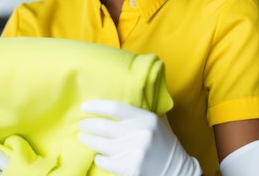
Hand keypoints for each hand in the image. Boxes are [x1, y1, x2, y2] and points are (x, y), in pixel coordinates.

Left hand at [78, 100, 201, 175]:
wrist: (177, 171)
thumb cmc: (165, 144)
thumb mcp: (159, 122)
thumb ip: (144, 109)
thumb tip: (128, 91)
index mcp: (147, 119)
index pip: (116, 107)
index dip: (97, 106)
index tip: (84, 107)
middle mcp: (140, 134)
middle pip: (104, 126)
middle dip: (88, 125)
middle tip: (81, 124)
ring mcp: (135, 153)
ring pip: (102, 145)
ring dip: (89, 140)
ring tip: (82, 137)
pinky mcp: (130, 169)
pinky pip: (105, 161)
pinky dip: (99, 158)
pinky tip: (98, 155)